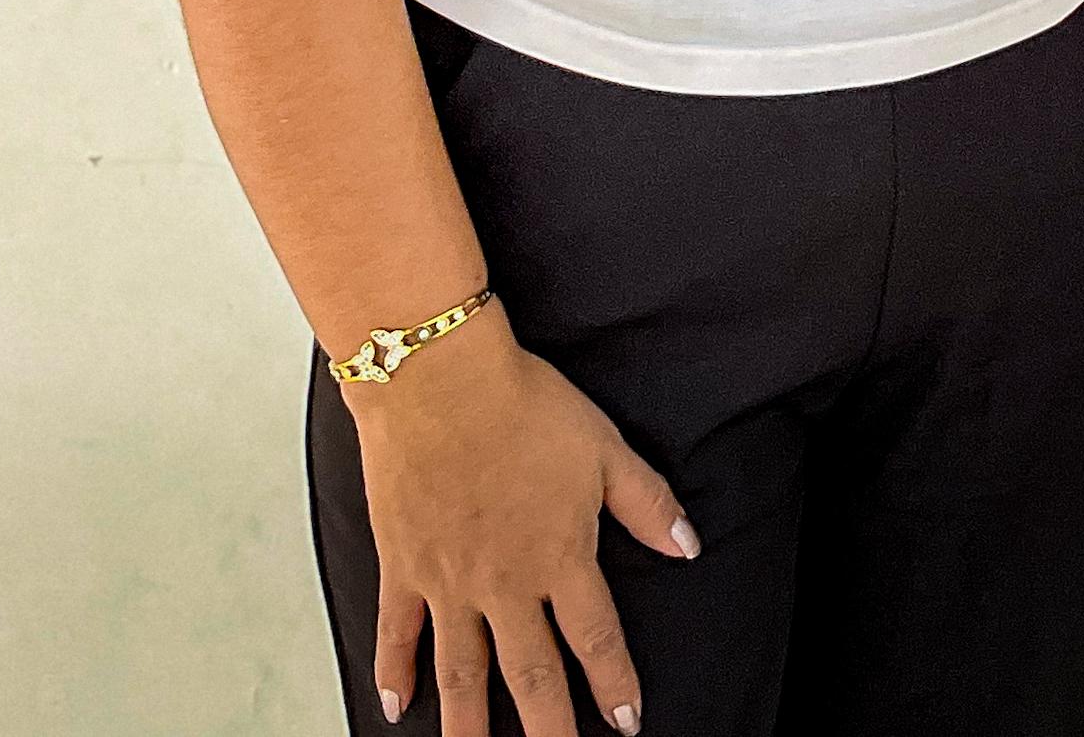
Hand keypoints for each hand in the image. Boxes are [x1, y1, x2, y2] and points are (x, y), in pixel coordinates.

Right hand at [355, 319, 694, 735]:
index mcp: (560, 555)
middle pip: (530, 674)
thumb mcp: (605, 449)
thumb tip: (688, 548)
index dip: (613, 684)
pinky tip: (398, 710)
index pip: (595, 638)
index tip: (627, 724)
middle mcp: (504, 582)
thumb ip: (648, 506)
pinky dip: (395, 672)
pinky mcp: (402, 567)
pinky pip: (397, 633)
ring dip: (471, 725)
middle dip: (547, 730)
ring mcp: (448, 581)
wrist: (438, 382)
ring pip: (462, 672)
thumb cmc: (526, 406)